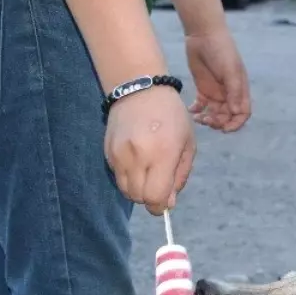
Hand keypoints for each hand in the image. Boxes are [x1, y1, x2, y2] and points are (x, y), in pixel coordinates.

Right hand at [104, 86, 195, 214]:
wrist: (140, 89)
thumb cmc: (170, 116)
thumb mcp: (188, 144)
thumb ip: (180, 176)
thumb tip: (168, 203)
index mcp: (162, 153)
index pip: (155, 197)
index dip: (160, 206)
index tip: (165, 202)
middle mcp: (138, 156)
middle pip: (139, 197)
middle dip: (150, 198)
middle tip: (158, 184)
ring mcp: (119, 154)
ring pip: (126, 190)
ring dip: (138, 189)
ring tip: (148, 171)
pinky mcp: (108, 152)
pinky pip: (117, 177)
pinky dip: (128, 177)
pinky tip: (136, 160)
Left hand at [185, 30, 250, 131]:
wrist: (203, 35)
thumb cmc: (221, 50)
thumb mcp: (230, 70)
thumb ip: (234, 91)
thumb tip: (235, 111)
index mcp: (240, 89)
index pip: (242, 113)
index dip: (236, 123)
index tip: (224, 129)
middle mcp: (229, 93)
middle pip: (227, 116)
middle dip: (218, 122)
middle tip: (207, 121)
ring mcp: (216, 92)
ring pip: (214, 114)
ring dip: (207, 119)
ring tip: (198, 118)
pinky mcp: (203, 89)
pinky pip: (201, 106)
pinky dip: (197, 111)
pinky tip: (192, 111)